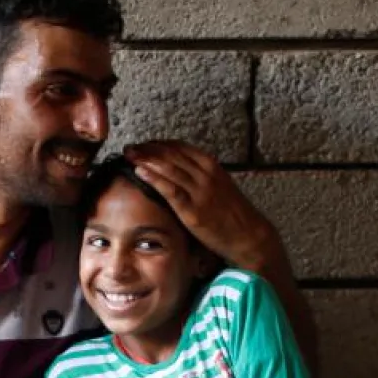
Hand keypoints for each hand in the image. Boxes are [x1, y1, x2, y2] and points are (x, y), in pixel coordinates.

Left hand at [123, 140, 284, 271]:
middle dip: (147, 148)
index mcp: (210, 165)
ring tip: (129, 155)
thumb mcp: (217, 185)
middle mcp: (205, 173)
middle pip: (170, 154)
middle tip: (129, 147)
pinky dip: (154, 178)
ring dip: (146, 158)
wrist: (248, 234)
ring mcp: (199, 191)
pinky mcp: (193, 209)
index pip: (178, 147)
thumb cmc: (231, 212)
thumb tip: (177, 171)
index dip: (157, 144)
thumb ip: (199, 176)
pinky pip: (170, 189)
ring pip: (168, 168)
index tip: (142, 144)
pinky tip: (140, 171)